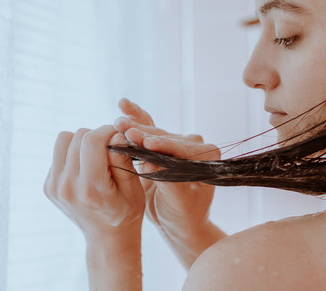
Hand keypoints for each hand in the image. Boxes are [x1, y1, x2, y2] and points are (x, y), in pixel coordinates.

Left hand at [43, 125, 144, 243]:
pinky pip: (59, 152)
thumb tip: (116, 134)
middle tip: (110, 149)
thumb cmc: (126, 212)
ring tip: (96, 157)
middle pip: (78, 136)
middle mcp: (66, 187)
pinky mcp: (48, 186)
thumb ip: (123, 160)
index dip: (108, 131)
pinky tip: (86, 169)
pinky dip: (74, 154)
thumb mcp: (134, 189)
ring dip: (82, 142)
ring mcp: (54, 187)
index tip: (119, 136)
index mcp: (89, 189)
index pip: (91, 140)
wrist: (107, 238)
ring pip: (64, 139)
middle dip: (97, 136)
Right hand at [114, 99, 220, 238]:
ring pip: (154, 133)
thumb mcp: (179, 203)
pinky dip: (136, 118)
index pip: (182, 149)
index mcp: (208, 157)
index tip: (145, 143)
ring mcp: (178, 143)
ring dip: (135, 127)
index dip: (163, 145)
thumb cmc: (184, 216)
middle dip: (144, 134)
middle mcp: (195, 145)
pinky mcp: (163, 144)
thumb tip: (149, 163)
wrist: (180, 222)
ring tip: (117, 122)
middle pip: (165, 137)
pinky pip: (149, 129)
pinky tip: (123, 105)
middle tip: (123, 129)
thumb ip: (168, 182)